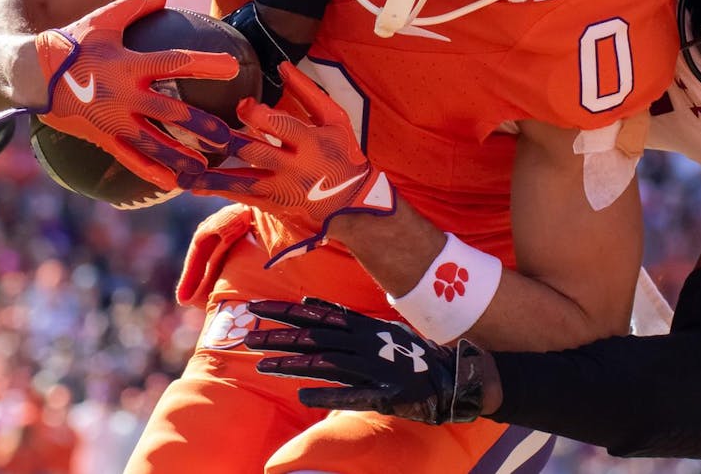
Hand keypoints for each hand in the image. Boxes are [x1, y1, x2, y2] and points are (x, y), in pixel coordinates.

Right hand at [0, 0, 239, 190]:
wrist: (28, 75)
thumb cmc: (69, 43)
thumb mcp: (102, 20)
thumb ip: (134, 6)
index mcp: (129, 65)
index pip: (176, 63)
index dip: (206, 64)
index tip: (234, 66)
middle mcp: (125, 97)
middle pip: (173, 114)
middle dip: (204, 126)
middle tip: (231, 136)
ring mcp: (114, 121)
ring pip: (156, 144)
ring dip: (184, 157)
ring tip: (209, 167)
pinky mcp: (103, 138)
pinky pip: (131, 160)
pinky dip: (153, 172)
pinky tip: (174, 183)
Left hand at [187, 63, 395, 263]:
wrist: (351, 203)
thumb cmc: (342, 154)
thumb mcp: (335, 120)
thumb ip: (308, 92)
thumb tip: (282, 65)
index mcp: (311, 141)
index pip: (282, 126)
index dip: (258, 115)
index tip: (241, 103)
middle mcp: (294, 167)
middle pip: (255, 152)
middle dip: (228, 140)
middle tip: (203, 127)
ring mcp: (280, 188)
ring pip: (240, 179)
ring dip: (210, 171)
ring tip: (183, 163)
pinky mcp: (271, 203)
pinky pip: (239, 196)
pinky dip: (214, 189)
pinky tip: (190, 183)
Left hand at [246, 298, 488, 424]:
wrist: (454, 376)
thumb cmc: (410, 355)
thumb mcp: (376, 328)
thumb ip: (341, 318)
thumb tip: (308, 304)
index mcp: (362, 327)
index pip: (316, 316)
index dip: (284, 312)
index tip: (254, 308)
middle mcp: (366, 343)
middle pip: (315, 337)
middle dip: (279, 335)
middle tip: (247, 334)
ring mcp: (375, 368)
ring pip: (327, 363)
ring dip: (294, 365)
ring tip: (263, 366)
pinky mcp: (385, 394)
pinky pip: (353, 395)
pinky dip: (329, 394)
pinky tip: (304, 396)